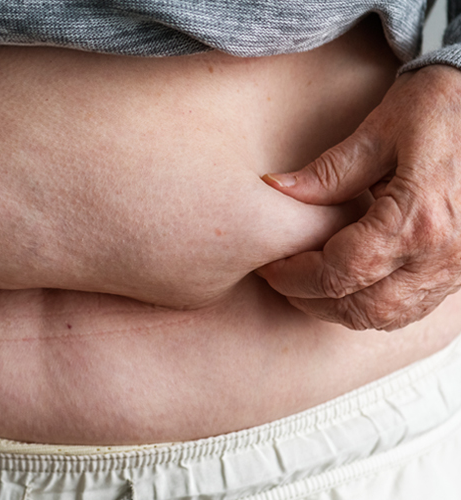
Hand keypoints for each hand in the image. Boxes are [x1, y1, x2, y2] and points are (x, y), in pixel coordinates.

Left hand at [257, 65, 460, 329]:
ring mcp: (460, 268)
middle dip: (313, 301)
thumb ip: (328, 172)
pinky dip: (376, 306)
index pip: (340, 272)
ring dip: (343, 310)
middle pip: (363, 308)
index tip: (270, 267)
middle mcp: (443, 255)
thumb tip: (274, 187)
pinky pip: (415, 307)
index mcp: (418, 219)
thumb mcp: (381, 132)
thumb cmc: (443, 107)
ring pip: (390, 317)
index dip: (296, 276)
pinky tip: (352, 286)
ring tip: (310, 286)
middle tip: (282, 281)